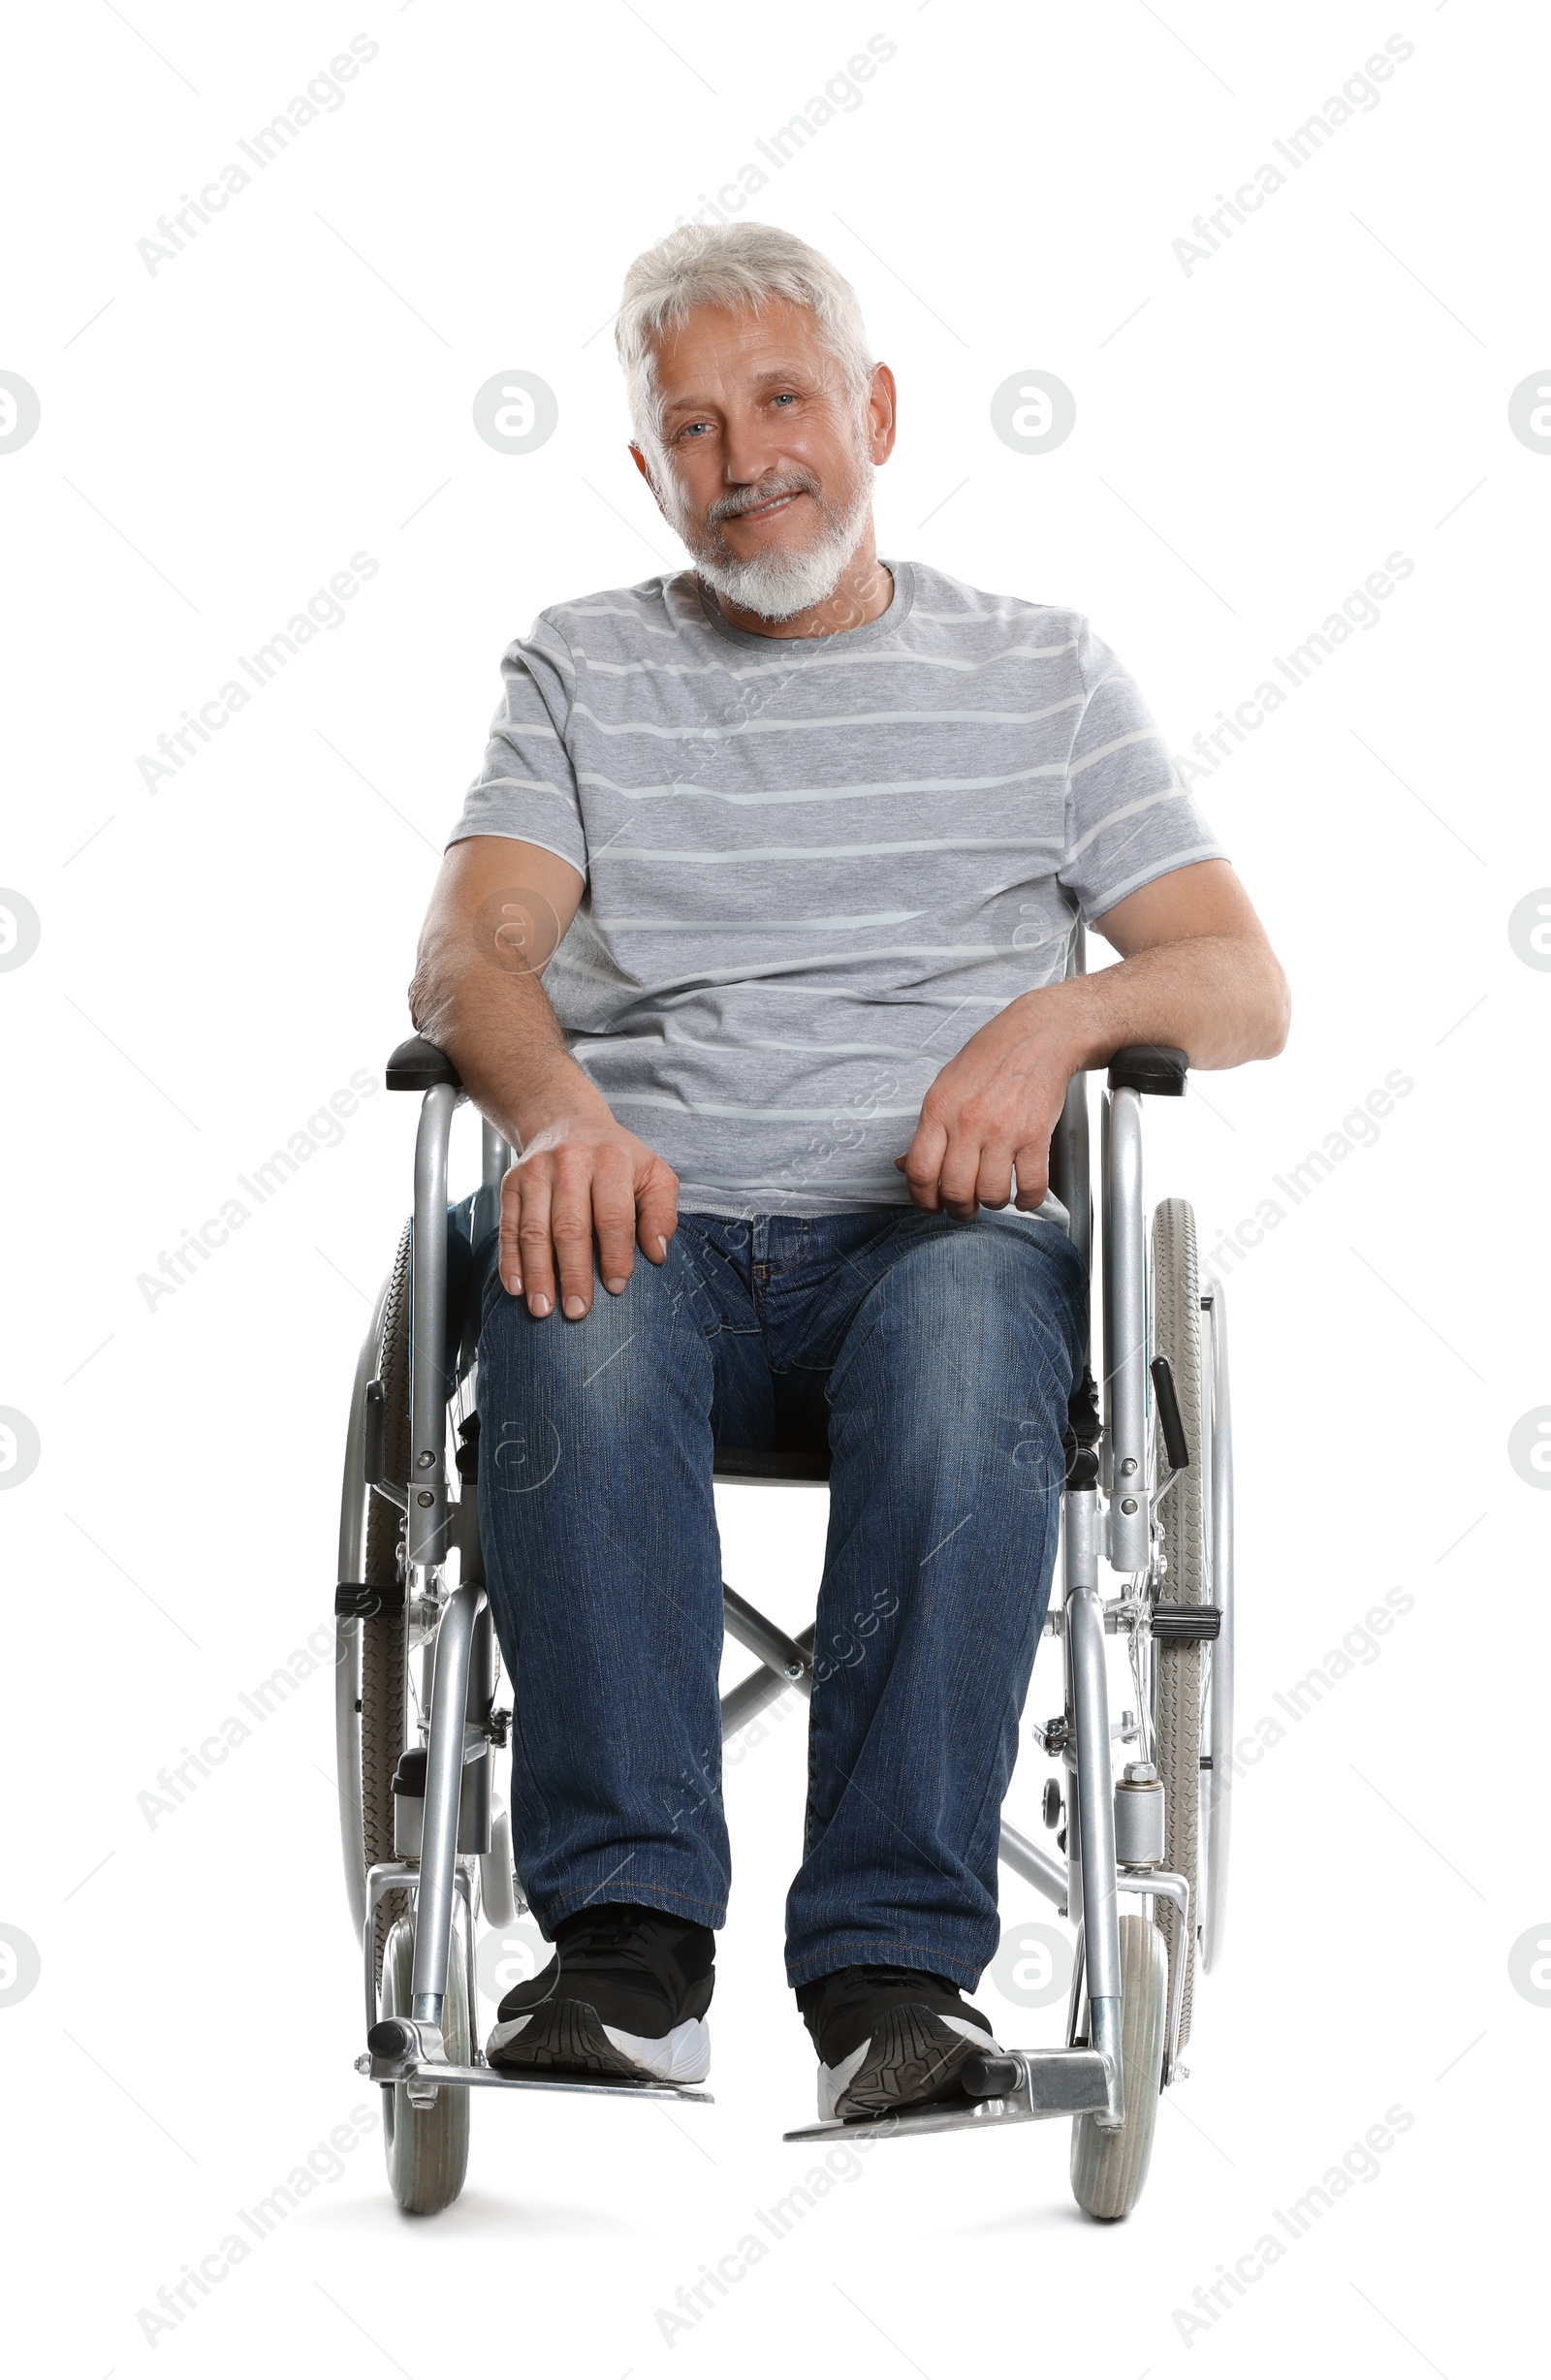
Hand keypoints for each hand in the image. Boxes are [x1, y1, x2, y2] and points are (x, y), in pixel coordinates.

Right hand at [500, 1109, 678, 1318]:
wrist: (565, 1121)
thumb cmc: (617, 1158)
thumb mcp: (653, 1174)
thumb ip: (662, 1212)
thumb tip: (657, 1253)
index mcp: (611, 1160)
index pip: (613, 1215)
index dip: (615, 1255)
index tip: (616, 1286)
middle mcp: (569, 1162)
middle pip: (570, 1227)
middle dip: (573, 1273)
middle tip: (577, 1310)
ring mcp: (535, 1172)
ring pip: (534, 1231)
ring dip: (538, 1274)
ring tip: (543, 1308)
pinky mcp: (511, 1184)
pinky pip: (509, 1227)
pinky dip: (510, 1260)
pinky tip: (516, 1287)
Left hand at [896, 997, 1073, 1218]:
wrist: (1039, 1035)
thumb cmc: (992, 1056)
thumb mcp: (946, 1085)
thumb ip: (928, 1129)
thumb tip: (905, 1164)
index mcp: (939, 1109)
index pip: (920, 1171)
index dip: (923, 1198)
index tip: (931, 1204)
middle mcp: (969, 1122)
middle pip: (956, 1190)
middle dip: (959, 1209)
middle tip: (965, 1207)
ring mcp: (1004, 1131)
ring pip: (991, 1194)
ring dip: (993, 1203)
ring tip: (994, 1195)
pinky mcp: (1036, 1136)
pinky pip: (1031, 1185)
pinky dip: (1028, 1200)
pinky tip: (1024, 1195)